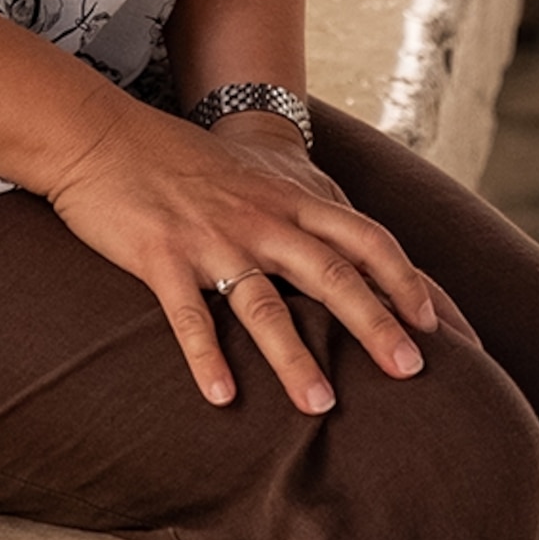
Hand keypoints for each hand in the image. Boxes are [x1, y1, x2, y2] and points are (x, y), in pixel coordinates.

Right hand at [43, 96, 476, 415]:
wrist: (102, 133)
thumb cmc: (182, 160)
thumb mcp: (253, 174)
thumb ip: (297, 208)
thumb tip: (345, 251)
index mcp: (287, 197)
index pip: (363, 237)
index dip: (403, 279)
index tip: (436, 324)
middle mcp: (259, 216)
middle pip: (330, 272)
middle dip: (374, 322)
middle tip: (410, 372)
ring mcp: (210, 237)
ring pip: (264, 302)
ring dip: (295, 356)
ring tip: (321, 406)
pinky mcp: (160, 254)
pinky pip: (188, 313)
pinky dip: (206, 356)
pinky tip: (220, 397)